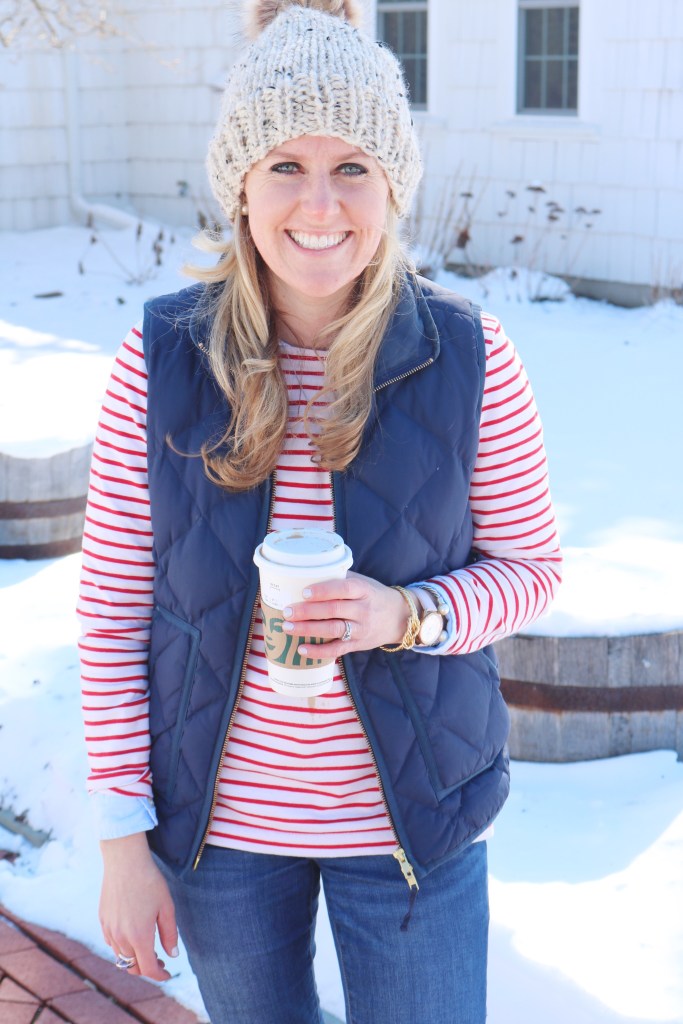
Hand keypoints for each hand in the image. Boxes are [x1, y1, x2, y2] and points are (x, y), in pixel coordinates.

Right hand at [99, 832, 177, 980]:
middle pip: (132, 967)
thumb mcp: (166, 907)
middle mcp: (121, 937)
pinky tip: (133, 936)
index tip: (168, 973)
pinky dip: (123, 947)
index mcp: (139, 936)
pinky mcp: (102, 921)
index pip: (148, 969)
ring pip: (121, 957)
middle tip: (160, 961)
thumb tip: (172, 954)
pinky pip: (112, 943)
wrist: (124, 861)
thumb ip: (170, 933)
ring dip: (134, 958)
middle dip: (147, 969)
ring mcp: (109, 930)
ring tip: (148, 948)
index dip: (159, 975)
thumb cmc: (149, 881)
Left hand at [283, 571, 409, 659]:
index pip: (343, 589)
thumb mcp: (363, 582)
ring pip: (333, 630)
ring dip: (308, 629)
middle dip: (308, 611)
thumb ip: (340, 578)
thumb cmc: (374, 595)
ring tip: (288, 627)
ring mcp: (361, 629)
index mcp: (364, 590)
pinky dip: (319, 651)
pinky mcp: (357, 644)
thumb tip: (308, 573)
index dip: (324, 591)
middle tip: (287, 611)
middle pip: (334, 610)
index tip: (304, 592)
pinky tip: (301, 649)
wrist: (399, 617)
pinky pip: (337, 649)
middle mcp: (363, 610)